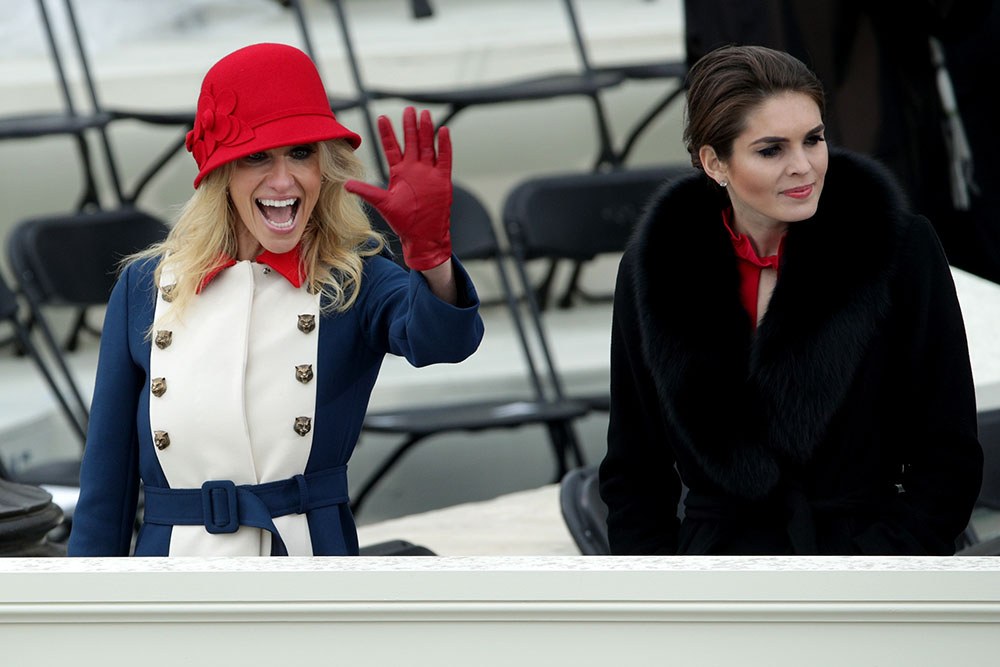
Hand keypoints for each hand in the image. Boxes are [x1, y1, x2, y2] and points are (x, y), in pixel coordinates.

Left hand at [345, 107, 452, 270]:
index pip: (392, 148)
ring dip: (426, 130)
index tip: (381, 117)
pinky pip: (445, 159)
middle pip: (412, 141)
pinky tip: (443, 131)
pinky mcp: (442, 179)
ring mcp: (429, 173)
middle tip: (408, 109)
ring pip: (428, 145)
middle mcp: (414, 169)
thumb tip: (346, 184)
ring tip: (424, 114)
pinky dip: (444, 145)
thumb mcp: (383, 203)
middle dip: (409, 126)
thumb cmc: (403, 221)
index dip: (387, 133)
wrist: (423, 235)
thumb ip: (366, 192)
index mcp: (399, 172)